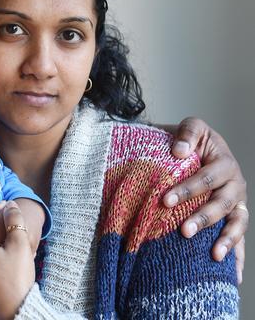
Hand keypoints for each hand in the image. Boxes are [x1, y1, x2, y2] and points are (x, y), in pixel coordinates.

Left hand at [159, 117, 247, 269]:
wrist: (193, 148)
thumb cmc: (190, 140)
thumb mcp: (191, 128)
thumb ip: (187, 134)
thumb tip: (179, 151)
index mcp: (224, 162)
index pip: (207, 177)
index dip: (188, 189)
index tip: (166, 200)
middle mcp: (234, 185)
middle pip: (222, 203)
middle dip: (203, 218)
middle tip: (183, 231)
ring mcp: (236, 203)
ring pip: (236, 223)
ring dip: (225, 240)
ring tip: (213, 255)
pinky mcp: (233, 218)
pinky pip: (238, 238)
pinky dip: (236, 256)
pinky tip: (232, 276)